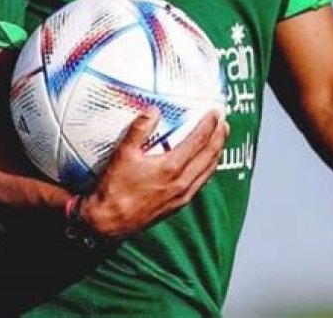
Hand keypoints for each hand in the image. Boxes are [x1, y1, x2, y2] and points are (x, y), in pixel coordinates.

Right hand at [80, 108, 228, 238]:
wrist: (108, 223)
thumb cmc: (114, 188)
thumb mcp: (123, 153)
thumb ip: (139, 129)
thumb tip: (153, 110)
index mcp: (171, 167)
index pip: (199, 141)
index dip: (209, 125)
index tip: (215, 112)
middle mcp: (182, 183)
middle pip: (209, 156)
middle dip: (219, 137)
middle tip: (224, 122)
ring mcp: (182, 196)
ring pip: (208, 171)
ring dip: (216, 153)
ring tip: (220, 139)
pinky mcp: (178, 206)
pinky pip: (200, 183)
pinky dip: (208, 169)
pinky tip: (205, 165)